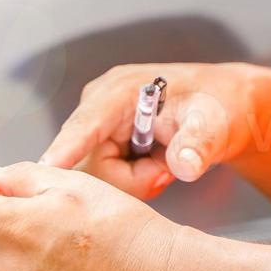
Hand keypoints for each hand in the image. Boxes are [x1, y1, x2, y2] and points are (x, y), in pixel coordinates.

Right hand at [40, 63, 264, 199]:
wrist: (225, 108)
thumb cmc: (218, 105)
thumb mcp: (215, 122)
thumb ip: (198, 144)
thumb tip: (185, 165)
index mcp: (120, 91)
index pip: (86, 124)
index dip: (66, 148)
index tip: (45, 169)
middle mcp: (99, 107)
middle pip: (91, 164)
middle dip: (132, 178)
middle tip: (167, 168)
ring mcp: (98, 127)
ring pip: (98, 177)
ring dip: (136, 179)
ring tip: (164, 161)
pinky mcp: (102, 143)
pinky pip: (106, 178)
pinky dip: (134, 179)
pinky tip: (154, 165)